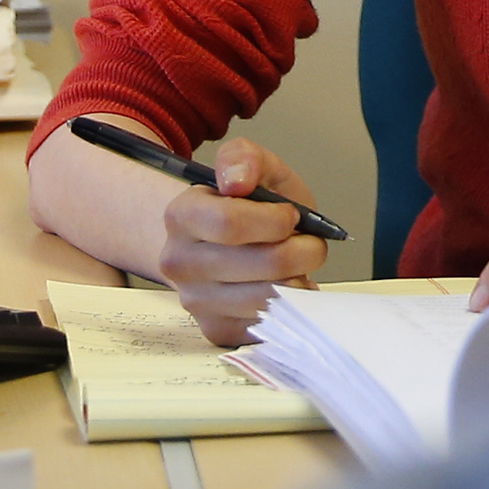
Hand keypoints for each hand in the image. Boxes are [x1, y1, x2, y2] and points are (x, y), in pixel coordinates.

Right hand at [158, 136, 328, 345]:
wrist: (227, 242)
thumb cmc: (247, 206)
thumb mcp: (253, 168)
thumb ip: (245, 158)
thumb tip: (237, 181)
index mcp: (181, 215)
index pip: (231, 223)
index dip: (276, 220)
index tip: (290, 215)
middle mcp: (179, 262)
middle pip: (263, 264)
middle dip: (303, 250)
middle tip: (309, 242)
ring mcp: (195, 301)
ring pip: (269, 298)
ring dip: (300, 278)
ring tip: (298, 263)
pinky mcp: (216, 329)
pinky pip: (267, 324)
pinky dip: (290, 305)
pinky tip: (285, 286)